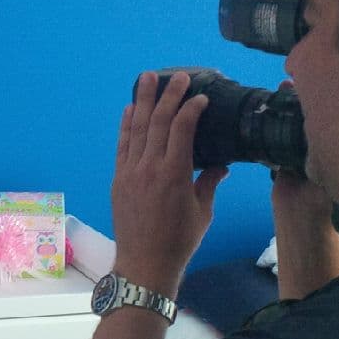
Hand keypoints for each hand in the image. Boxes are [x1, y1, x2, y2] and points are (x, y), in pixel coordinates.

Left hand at [110, 71, 227, 295]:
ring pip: (136, 128)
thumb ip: (209, 183)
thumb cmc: (179, 241)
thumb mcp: (203, 212)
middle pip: (157, 122)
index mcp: (174, 174)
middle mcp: (149, 168)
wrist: (144, 262)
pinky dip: (126, 125)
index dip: (190, 109)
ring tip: (146, 78)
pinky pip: (122, 145)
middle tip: (176, 76)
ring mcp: (130, 172)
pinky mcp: (118, 179)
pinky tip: (130, 109)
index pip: (181, 129)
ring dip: (142, 101)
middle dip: (167, 95)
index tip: (201, 97)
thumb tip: (220, 166)